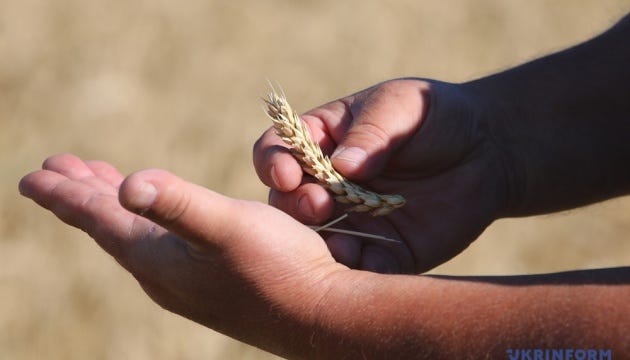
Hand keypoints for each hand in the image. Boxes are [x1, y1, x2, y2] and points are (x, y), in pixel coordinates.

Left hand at [18, 153, 349, 356]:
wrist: (321, 315)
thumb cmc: (279, 269)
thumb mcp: (227, 227)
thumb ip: (177, 204)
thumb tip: (128, 183)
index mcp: (157, 257)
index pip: (97, 219)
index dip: (64, 194)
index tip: (32, 175)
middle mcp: (163, 273)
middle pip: (110, 227)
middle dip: (82, 196)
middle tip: (57, 171)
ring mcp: (187, 280)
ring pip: (135, 235)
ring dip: (113, 207)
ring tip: (100, 186)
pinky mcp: (210, 281)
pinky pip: (161, 244)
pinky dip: (148, 220)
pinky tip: (159, 220)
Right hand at [254, 79, 507, 272]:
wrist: (487, 151)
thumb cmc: (435, 115)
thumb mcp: (402, 105)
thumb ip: (372, 131)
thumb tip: (343, 165)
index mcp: (321, 142)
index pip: (279, 150)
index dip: (273, 162)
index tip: (287, 174)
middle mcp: (327, 185)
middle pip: (288, 203)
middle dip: (295, 207)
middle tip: (318, 205)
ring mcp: (353, 222)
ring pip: (317, 244)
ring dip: (319, 248)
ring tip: (341, 244)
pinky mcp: (383, 252)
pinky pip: (361, 270)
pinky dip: (358, 274)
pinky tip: (369, 266)